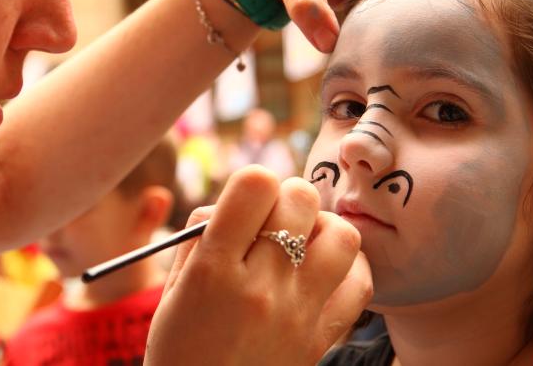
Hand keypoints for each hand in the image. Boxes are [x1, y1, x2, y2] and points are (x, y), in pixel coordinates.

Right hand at [145, 166, 371, 365]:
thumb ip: (201, 236)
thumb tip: (236, 201)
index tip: (247, 202)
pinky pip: (361, 283)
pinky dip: (348, 268)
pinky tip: (325, 272)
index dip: (253, 183)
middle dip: (288, 198)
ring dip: (323, 228)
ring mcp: (298, 313)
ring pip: (342, 235)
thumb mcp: (171, 290)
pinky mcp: (322, 338)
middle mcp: (261, 287)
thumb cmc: (179, 352)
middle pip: (302, 199)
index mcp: (213, 270)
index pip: (255, 184)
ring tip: (304, 243)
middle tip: (274, 220)